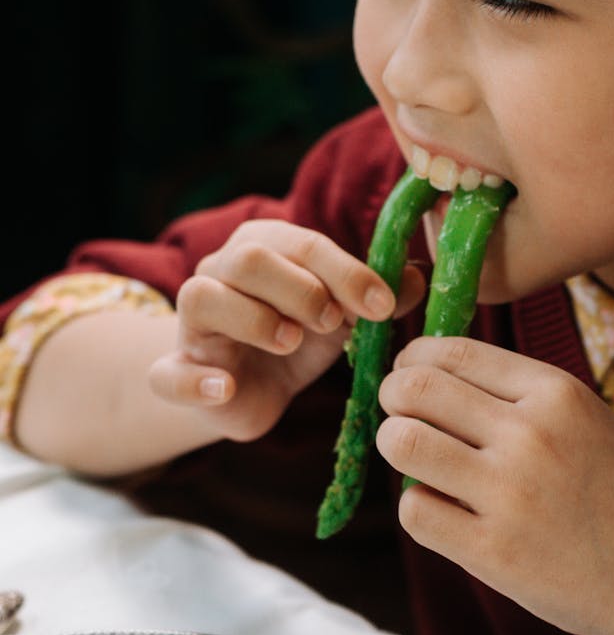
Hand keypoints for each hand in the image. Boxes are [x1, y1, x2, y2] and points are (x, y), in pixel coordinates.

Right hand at [149, 219, 425, 441]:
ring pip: (203, 297)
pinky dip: (197, 380)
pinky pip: (169, 372)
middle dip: (301, 288)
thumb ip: (379, 297)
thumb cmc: (296, 338)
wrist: (246, 391)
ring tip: (291, 344)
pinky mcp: (176, 371)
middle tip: (334, 324)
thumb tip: (422, 276)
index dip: (346, 272)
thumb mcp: (342, 318)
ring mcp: (192, 323)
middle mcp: (219, 272)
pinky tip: (227, 387)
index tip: (382, 306)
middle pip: (250, 258)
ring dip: (254, 319)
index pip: (304, 244)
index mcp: (264, 248)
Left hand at [376, 336, 613, 634]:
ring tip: (418, 463)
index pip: (454, 352)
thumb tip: (433, 373)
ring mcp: (509, 494)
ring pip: (403, 443)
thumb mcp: (588, 420)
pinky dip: (419, 509)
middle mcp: (530, 435)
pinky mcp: (493, 552)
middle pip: (415, 389)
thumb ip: (520, 396)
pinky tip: (445, 514)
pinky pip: (415, 511)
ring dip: (396, 448)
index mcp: (555, 393)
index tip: (408, 376)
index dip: (413, 361)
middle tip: (399, 418)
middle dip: (393, 399)